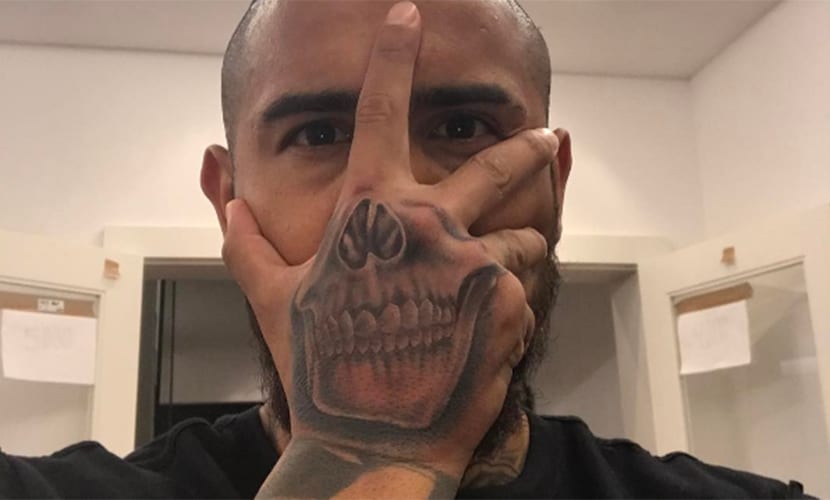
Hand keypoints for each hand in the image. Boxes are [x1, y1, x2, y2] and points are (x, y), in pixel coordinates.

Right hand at [223, 1, 558, 495]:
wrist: (373, 437)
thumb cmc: (321, 365)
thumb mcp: (273, 299)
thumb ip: (247, 244)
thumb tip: (228, 201)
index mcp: (371, 208)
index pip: (379, 107)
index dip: (392, 52)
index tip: (407, 12)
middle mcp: (431, 220)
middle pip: (500, 162)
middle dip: (526, 146)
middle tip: (543, 136)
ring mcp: (477, 259)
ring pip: (524, 237)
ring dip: (515, 252)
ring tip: (494, 281)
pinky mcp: (511, 302)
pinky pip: (523, 290)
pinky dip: (509, 305)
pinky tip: (484, 334)